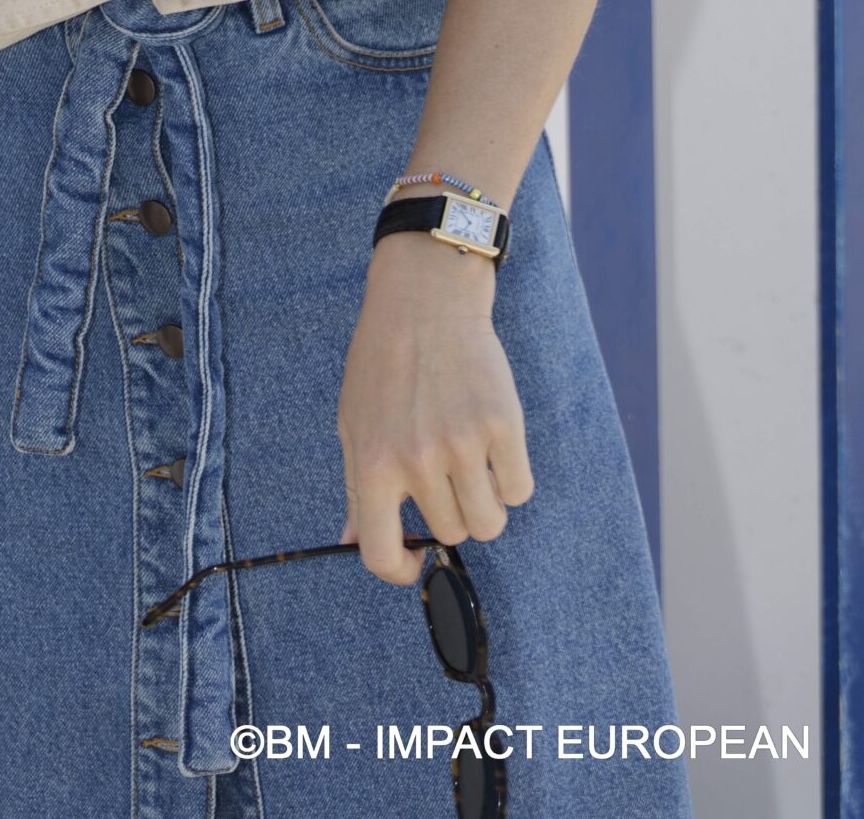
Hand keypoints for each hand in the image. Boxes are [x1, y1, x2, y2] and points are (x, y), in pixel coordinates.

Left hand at [335, 228, 534, 583]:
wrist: (425, 300)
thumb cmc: (384, 363)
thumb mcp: (353, 422)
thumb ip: (356, 487)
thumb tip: (351, 544)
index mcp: (371, 463)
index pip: (380, 554)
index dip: (401, 571)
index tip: (415, 560)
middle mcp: (416, 460)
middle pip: (451, 534)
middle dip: (452, 512)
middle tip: (446, 471)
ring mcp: (462, 444)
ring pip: (489, 522)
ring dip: (486, 503)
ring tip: (473, 462)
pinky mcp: (503, 425)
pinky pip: (520, 489)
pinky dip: (512, 477)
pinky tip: (495, 445)